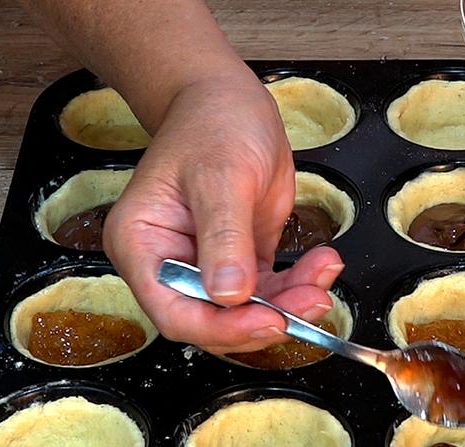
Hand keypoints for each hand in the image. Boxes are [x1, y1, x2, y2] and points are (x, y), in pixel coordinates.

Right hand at [103, 76, 342, 353]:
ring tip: (323, 276)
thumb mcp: (220, 175)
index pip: (174, 312)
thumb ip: (224, 237)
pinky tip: (323, 265)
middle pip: (212, 321)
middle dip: (265, 319)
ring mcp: (205, 266)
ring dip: (290, 305)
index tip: (268, 320)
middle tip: (311, 302)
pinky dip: (298, 286)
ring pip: (247, 313)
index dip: (221, 327)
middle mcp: (168, 264)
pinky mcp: (239, 263)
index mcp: (141, 246)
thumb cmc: (211, 125)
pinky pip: (269, 292)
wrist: (228, 101)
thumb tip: (229, 293)